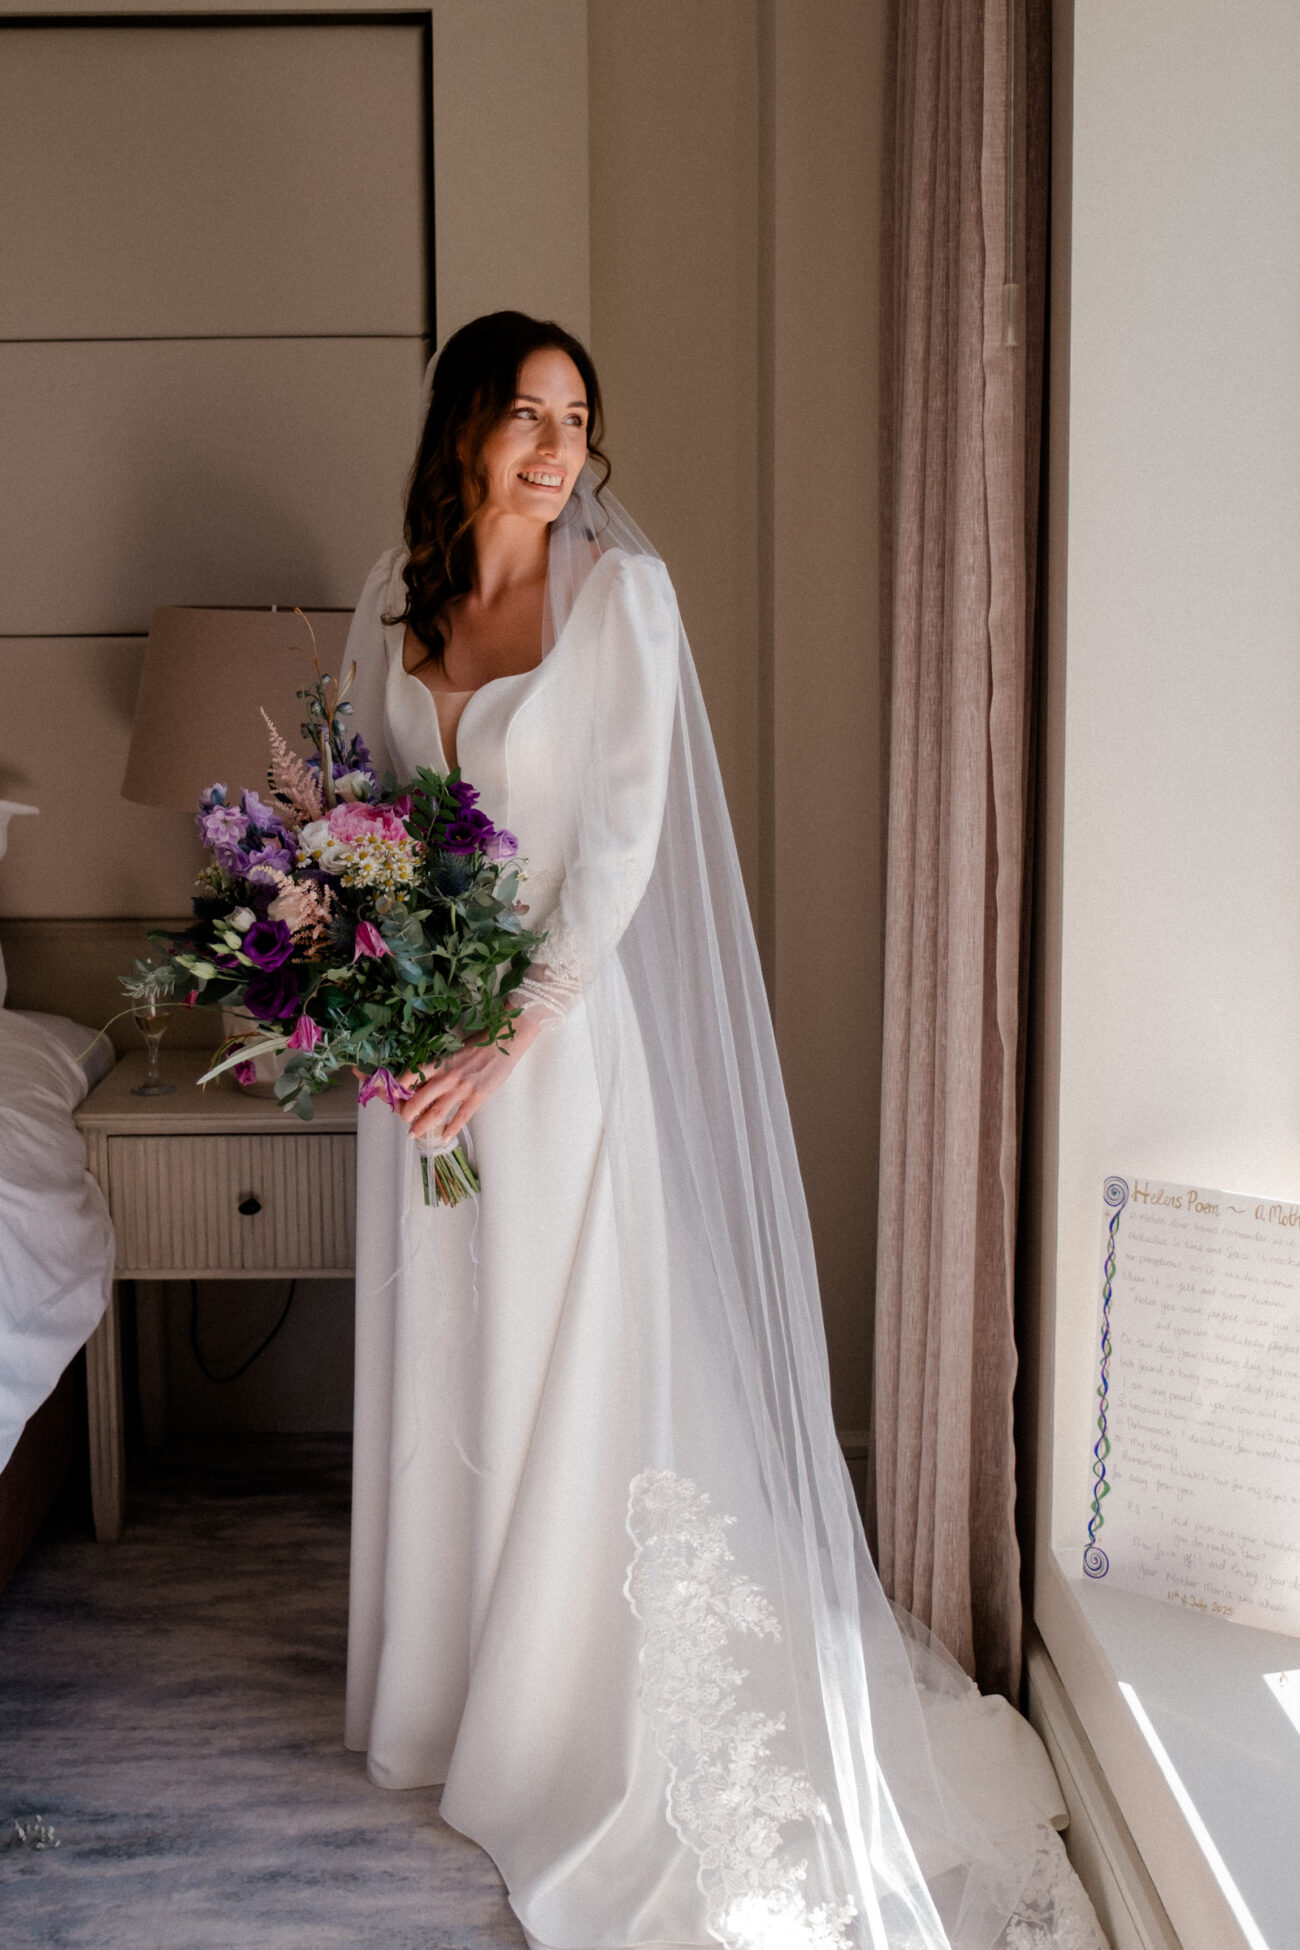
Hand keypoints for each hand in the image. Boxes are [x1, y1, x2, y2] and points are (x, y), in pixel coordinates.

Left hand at [396, 1011, 543, 1143]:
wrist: (502, 1043)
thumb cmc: (478, 1046)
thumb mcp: (452, 1052)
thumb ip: (438, 1067)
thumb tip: (422, 1082)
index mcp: (438, 1063)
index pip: (410, 1077)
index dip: (398, 1090)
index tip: (394, 1097)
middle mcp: (446, 1077)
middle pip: (419, 1100)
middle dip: (407, 1113)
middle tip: (405, 1120)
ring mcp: (462, 1088)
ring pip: (436, 1112)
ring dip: (422, 1125)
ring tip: (414, 1133)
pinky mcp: (477, 1097)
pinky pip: (461, 1117)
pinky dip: (451, 1129)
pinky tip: (444, 1137)